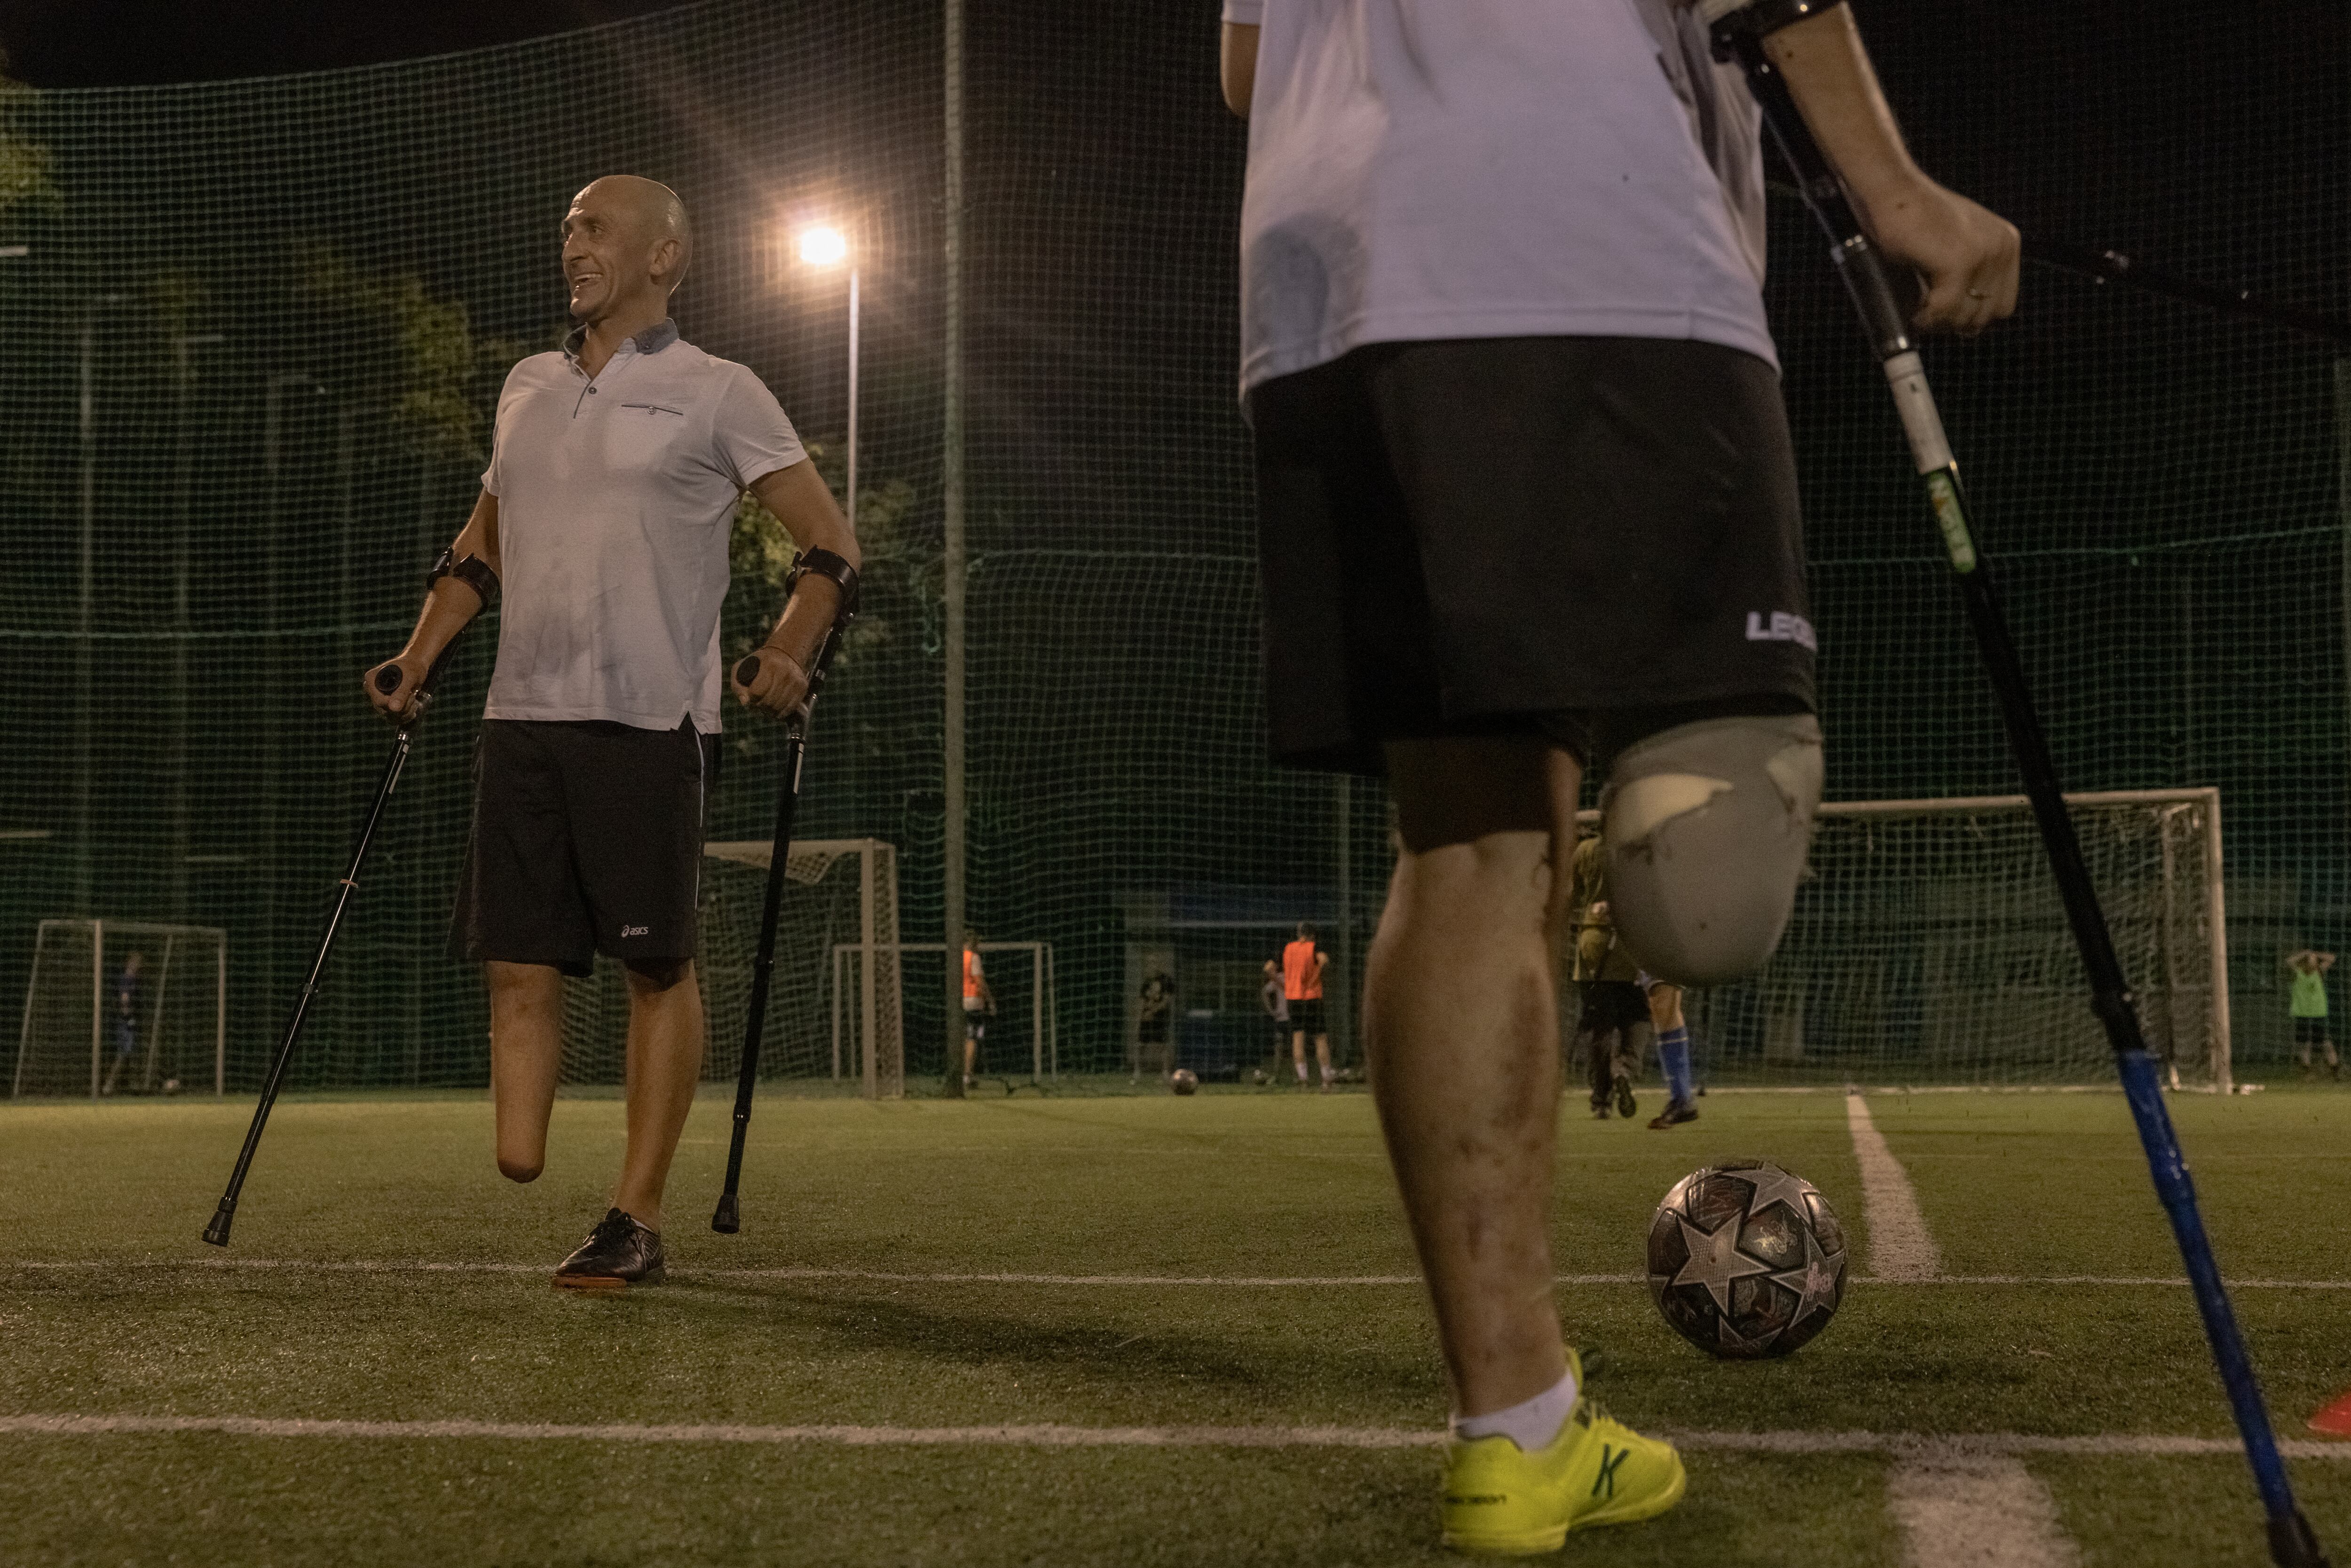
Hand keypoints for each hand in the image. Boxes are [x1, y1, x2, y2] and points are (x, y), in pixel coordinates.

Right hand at [365, 654, 428, 727]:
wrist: (416, 666)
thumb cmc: (412, 667)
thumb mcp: (409, 677)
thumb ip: (401, 692)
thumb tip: (393, 708)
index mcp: (372, 680)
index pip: (379, 701)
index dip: (395, 704)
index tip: (410, 695)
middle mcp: (372, 690)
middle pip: (384, 710)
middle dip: (403, 707)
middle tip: (413, 697)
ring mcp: (379, 698)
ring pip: (390, 716)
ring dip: (406, 713)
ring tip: (414, 701)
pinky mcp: (386, 704)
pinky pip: (393, 718)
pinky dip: (405, 716)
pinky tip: (413, 708)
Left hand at [730, 642, 811, 718]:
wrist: (785, 654)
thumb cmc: (759, 664)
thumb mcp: (742, 667)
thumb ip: (738, 686)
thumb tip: (745, 703)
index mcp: (769, 665)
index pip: (757, 691)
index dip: (751, 698)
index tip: (751, 696)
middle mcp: (784, 672)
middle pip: (768, 701)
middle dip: (760, 706)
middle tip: (758, 703)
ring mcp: (795, 681)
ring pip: (779, 707)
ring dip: (770, 711)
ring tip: (766, 706)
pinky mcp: (802, 688)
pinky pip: (790, 708)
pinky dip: (781, 713)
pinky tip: (775, 709)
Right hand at [1856, 175, 2019, 336]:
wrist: (1891, 190)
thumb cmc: (1911, 217)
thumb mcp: (1953, 246)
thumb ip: (1968, 275)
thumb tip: (1962, 325)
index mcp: (2005, 243)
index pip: (2001, 305)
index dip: (1969, 316)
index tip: (1944, 315)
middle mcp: (2000, 247)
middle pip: (1984, 316)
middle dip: (1952, 322)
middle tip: (1926, 315)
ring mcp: (1982, 254)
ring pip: (1964, 318)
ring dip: (1937, 321)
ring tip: (1918, 310)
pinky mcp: (1958, 262)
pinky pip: (1943, 311)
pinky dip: (1924, 317)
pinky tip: (1913, 311)